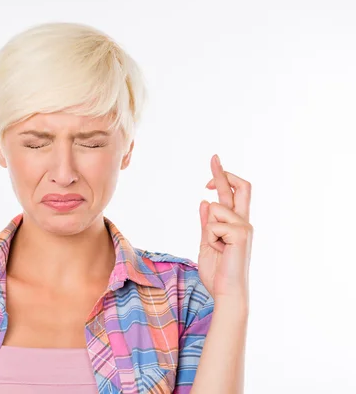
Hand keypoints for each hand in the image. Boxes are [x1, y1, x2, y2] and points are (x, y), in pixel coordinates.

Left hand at [199, 154, 252, 306]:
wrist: (226, 292)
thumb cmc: (217, 273)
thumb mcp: (206, 243)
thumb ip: (207, 223)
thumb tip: (204, 201)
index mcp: (236, 224)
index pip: (232, 194)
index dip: (222, 177)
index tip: (214, 163)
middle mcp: (244, 222)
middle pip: (240, 187)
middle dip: (224, 173)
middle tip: (213, 158)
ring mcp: (245, 227)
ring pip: (216, 208)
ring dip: (208, 228)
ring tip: (217, 247)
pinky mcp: (242, 234)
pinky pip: (214, 224)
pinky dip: (210, 238)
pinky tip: (220, 251)